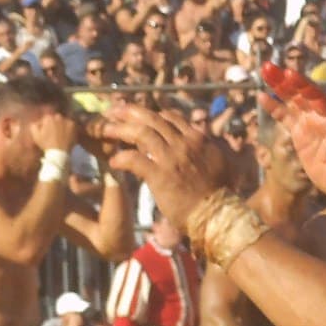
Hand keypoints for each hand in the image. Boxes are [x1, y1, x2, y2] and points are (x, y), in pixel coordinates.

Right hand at [31, 111, 79, 153]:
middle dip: (54, 124)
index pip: (46, 119)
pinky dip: (69, 128)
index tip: (46, 132)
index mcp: (48, 118)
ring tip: (61, 134)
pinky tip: (67, 135)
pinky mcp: (73, 125)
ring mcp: (66, 120)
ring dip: (62, 126)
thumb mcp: (36, 136)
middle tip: (54, 133)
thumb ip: (34, 126)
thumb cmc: (46, 144)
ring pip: (63, 121)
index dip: (45, 126)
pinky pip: (71, 125)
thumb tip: (37, 122)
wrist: (59, 153)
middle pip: (55, 119)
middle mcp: (58, 116)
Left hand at [100, 102, 237, 225]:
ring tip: (105, 129)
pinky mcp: (160, 175)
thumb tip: (202, 141)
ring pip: (141, 133)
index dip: (152, 114)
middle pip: (152, 119)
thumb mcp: (218, 161)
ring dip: (121, 129)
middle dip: (131, 112)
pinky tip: (113, 162)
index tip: (138, 116)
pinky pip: (134, 160)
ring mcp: (171, 158)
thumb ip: (206, 148)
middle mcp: (184, 143)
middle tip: (114, 110)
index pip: (170, 118)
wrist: (218, 214)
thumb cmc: (221, 194)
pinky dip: (122, 158)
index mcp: (197, 138)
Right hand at [255, 61, 325, 203]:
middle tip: (269, 66)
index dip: (304, 86)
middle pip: (302, 94)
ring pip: (293, 101)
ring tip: (264, 70)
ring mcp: (310, 124)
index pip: (318, 98)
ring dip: (279, 86)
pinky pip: (286, 117)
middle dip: (286, 80)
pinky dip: (274, 107)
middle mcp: (321, 117)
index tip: (290, 74)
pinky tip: (261, 96)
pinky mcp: (300, 134)